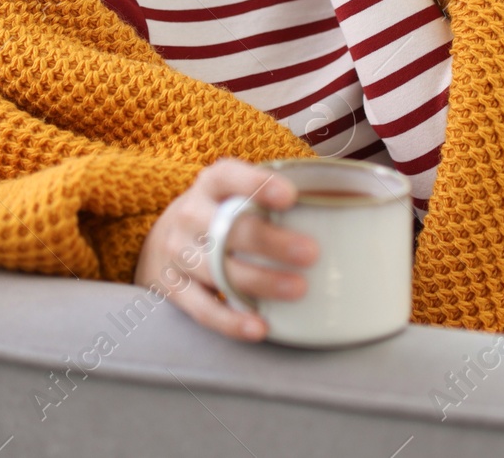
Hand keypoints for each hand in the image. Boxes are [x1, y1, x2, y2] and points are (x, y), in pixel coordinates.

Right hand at [133, 158, 318, 342]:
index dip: (258, 185)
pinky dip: (231, 320)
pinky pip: (202, 308)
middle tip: (311, 253)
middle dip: (272, 242)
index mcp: (212, 184)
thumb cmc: (219, 212)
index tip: (291, 197)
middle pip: (229, 228)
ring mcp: (178, 253)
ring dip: (260, 281)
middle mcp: (190, 215)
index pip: (230, 177)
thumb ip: (273, 195)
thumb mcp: (235, 190)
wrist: (161, 238)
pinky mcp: (173, 289)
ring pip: (218, 269)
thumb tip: (341, 201)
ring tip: (298, 289)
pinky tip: (260, 326)